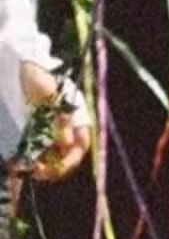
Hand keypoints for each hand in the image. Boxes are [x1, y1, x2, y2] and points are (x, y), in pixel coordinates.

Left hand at [19, 61, 89, 183]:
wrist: (20, 66)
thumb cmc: (39, 76)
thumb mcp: (50, 97)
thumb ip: (60, 120)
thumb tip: (66, 144)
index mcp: (77, 117)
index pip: (80, 146)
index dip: (68, 160)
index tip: (51, 168)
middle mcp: (67, 127)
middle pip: (66, 155)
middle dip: (54, 167)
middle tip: (36, 172)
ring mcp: (51, 129)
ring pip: (51, 156)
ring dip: (41, 166)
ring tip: (23, 170)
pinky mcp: (36, 129)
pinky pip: (36, 150)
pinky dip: (29, 159)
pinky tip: (18, 164)